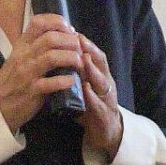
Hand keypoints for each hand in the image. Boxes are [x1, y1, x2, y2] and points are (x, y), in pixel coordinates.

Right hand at [0, 13, 84, 132]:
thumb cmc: (12, 80)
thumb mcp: (19, 57)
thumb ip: (35, 46)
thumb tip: (60, 36)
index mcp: (21, 45)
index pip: (38, 22)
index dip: (58, 22)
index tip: (70, 30)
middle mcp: (24, 55)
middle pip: (50, 38)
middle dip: (70, 41)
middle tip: (80, 49)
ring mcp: (27, 73)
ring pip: (52, 57)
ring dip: (71, 58)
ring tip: (80, 63)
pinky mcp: (32, 91)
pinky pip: (51, 83)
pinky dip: (65, 81)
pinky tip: (72, 81)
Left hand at [76, 33, 124, 162]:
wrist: (105, 133)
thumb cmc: (91, 107)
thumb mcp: (83, 87)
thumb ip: (74, 74)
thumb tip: (58, 56)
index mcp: (100, 76)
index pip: (94, 55)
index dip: (85, 43)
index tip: (73, 31)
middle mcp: (106, 84)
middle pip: (101, 63)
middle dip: (91, 51)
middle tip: (80, 40)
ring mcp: (107, 99)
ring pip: (102, 82)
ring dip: (93, 70)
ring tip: (84, 60)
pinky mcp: (105, 115)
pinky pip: (98, 105)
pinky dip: (92, 96)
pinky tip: (85, 90)